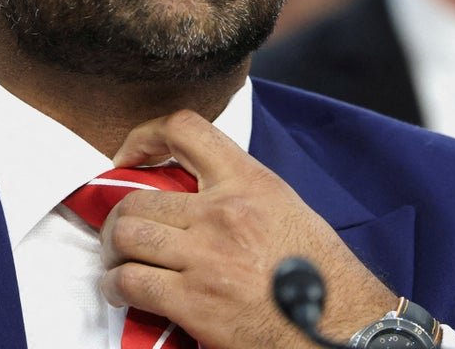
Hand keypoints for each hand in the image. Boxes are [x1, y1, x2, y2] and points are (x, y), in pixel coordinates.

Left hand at [101, 109, 394, 347]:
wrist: (341, 325)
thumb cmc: (319, 275)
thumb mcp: (285, 208)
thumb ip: (239, 191)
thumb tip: (193, 193)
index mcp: (250, 182)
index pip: (185, 129)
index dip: (145, 135)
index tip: (129, 156)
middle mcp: (223, 212)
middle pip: (137, 197)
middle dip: (118, 217)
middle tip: (121, 232)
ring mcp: (205, 256)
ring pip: (125, 236)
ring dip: (114, 251)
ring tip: (120, 262)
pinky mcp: (193, 300)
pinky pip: (130, 282)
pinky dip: (115, 287)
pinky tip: (123, 292)